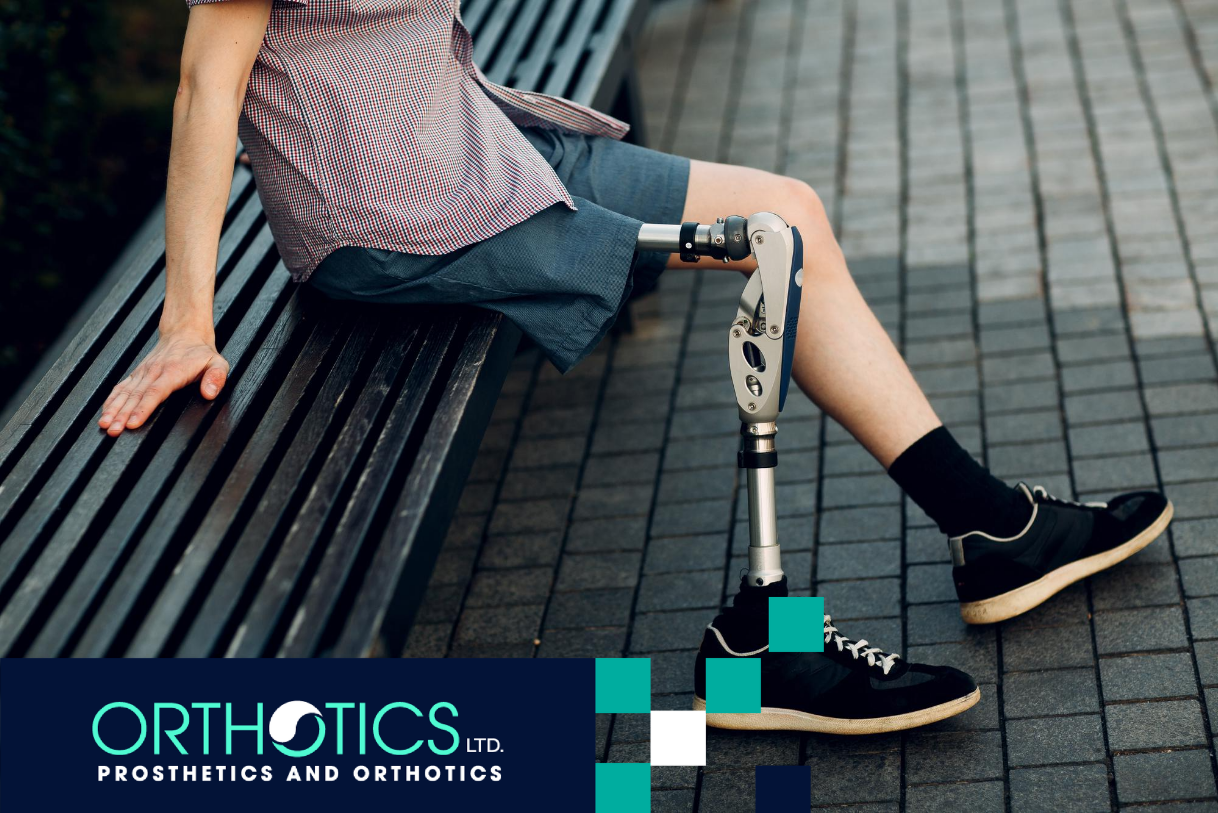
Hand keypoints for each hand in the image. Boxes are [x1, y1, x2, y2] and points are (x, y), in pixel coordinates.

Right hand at [98, 332, 227, 436]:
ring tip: (103, 424)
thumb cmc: (201, 353)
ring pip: (125, 392)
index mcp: (173, 371)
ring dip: (113, 409)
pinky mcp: (137, 374)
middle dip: (122, 414)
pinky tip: (104, 412)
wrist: (184, 333)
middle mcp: (154, 372)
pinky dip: (111, 400)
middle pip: (135, 396)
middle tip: (112, 430)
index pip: (155, 392)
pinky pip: (121, 387)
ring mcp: (143, 373)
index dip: (143, 408)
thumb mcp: (217, 363)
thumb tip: (209, 393)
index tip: (132, 423)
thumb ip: (216, 377)